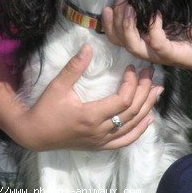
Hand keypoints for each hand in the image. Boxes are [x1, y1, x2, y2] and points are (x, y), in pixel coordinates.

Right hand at [16, 45, 162, 150]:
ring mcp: (102, 140)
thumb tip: (88, 47)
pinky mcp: (100, 145)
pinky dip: (139, 131)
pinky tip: (148, 120)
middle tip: (151, 73)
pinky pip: (125, 141)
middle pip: (132, 112)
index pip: (123, 100)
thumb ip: (74, 67)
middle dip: (144, 91)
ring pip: (132, 126)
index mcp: (92, 116)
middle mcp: (101, 131)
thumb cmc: (45, 109)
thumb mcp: (57, 86)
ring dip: (147, 108)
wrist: (34, 133)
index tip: (132, 68)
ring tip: (157, 91)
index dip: (132, 83)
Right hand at [102, 0, 191, 69]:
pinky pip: (156, 42)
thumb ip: (147, 14)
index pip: (115, 38)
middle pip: (119, 40)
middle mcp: (144, 51)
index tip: (108, 7)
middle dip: (116, 18)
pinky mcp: (169, 54)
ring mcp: (155, 55)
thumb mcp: (161, 22)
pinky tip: (156, 13)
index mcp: (139, 43)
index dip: (107, 24)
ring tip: (131, 7)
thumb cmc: (184, 36)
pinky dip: (154, 26)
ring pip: (132, 45)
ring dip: (127, 25)